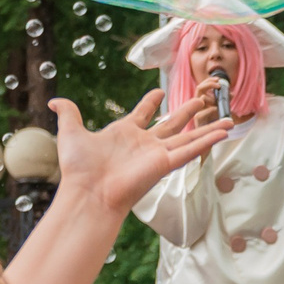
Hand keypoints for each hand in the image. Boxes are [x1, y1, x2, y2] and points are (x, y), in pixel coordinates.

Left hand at [52, 90, 231, 214]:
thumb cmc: (78, 169)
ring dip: (208, 129)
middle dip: (186, 112)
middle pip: (171, 124)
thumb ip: (68, 115)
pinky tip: (224, 132)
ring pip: (188, 138)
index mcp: (124, 134)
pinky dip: (208, 141)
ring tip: (227, 119)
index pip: (142, 114)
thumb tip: (55, 102)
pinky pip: (191, 150)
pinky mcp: (165, 163)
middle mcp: (143, 144)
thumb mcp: (71, 133)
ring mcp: (156, 154)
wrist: (88, 192)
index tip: (159, 91)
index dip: (150, 103)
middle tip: (201, 100)